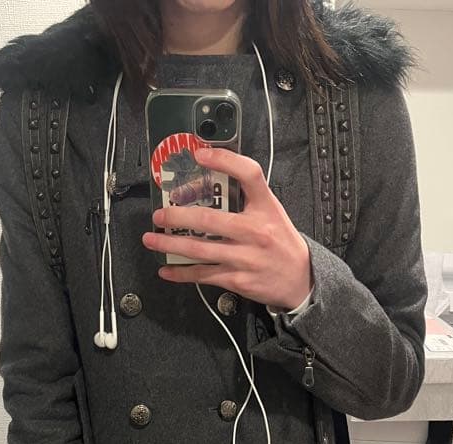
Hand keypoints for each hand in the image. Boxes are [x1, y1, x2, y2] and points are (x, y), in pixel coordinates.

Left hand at [142, 146, 313, 311]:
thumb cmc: (281, 243)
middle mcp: (255, 231)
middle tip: (160, 214)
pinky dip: (181, 273)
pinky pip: (203, 275)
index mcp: (266, 207)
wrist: (300, 280)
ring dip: (171, 245)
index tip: (199, 154)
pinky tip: (166, 270)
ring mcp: (245, 257)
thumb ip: (247, 198)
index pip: (248, 174)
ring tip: (151, 239)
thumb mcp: (273, 212)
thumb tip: (210, 182)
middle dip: (178, 216)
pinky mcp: (236, 279)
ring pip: (200, 249)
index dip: (224, 160)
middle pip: (210, 219)